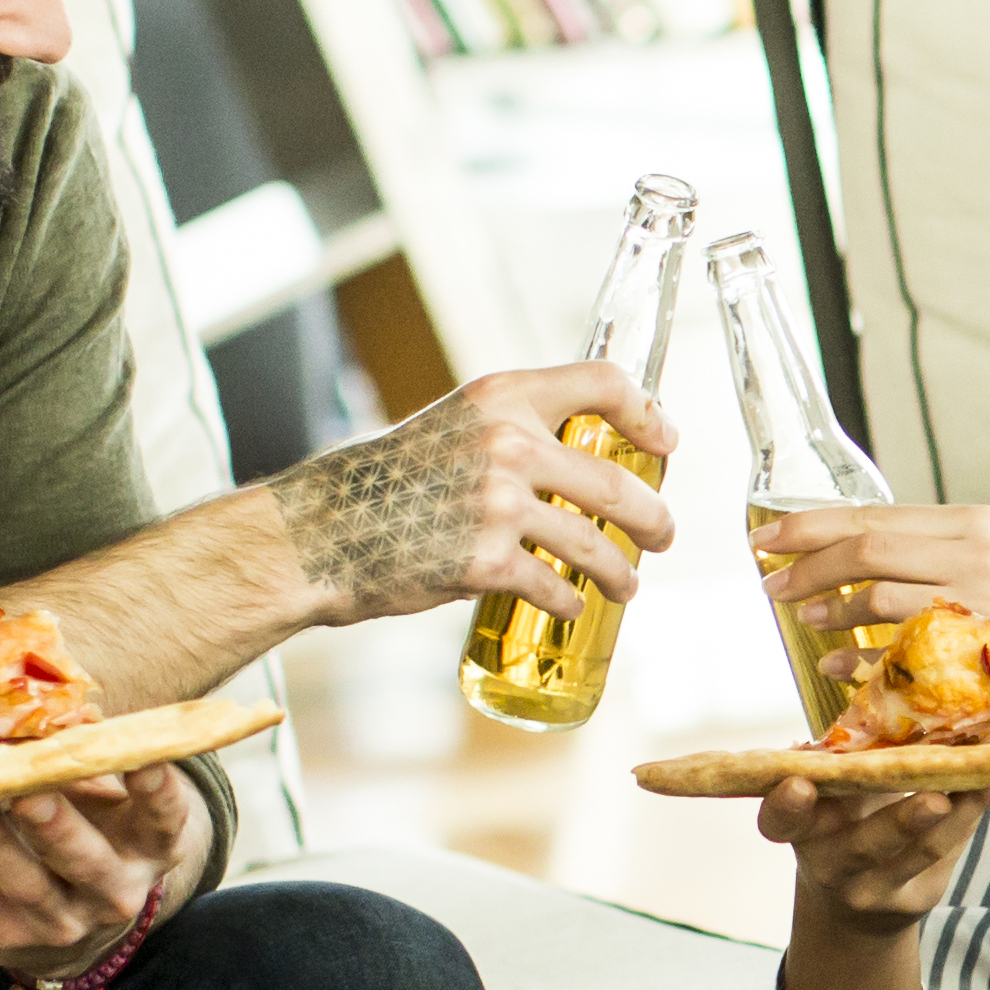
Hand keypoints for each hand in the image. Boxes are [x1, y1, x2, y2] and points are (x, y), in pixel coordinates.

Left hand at [0, 761, 194, 981]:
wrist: (64, 922)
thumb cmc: (92, 835)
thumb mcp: (107, 805)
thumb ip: (86, 767)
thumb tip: (54, 713)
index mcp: (152, 851)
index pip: (164, 821)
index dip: (156, 791)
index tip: (143, 756)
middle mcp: (118, 894)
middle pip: (87, 862)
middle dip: (55, 827)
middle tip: (28, 792)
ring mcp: (66, 923)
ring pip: (26, 881)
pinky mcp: (13, 934)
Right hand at [264, 363, 680, 627]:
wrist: (324, 530)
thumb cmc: (390, 481)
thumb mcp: (453, 428)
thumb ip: (512, 431)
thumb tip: (581, 460)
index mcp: (502, 397)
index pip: (604, 382)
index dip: (647, 412)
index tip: (665, 441)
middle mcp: (506, 443)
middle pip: (617, 481)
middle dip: (655, 517)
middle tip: (663, 535)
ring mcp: (498, 504)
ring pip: (595, 544)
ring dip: (622, 571)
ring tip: (627, 583)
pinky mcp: (485, 562)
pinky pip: (554, 587)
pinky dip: (570, 602)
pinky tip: (573, 608)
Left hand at [755, 499, 989, 659]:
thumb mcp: (980, 568)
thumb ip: (921, 553)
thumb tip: (834, 548)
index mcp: (973, 522)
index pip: (874, 515)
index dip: (810, 525)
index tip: (765, 537)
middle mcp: (978, 551)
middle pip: (867, 546)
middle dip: (805, 563)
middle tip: (769, 583)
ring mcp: (978, 599)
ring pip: (877, 592)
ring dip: (828, 607)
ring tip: (803, 619)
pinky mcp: (975, 647)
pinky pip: (895, 648)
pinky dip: (855, 657)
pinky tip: (834, 666)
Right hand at [759, 769, 989, 928]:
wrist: (856, 908)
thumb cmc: (842, 826)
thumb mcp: (832, 796)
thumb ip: (843, 756)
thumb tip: (860, 676)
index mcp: (802, 831)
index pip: (780, 823)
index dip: (784, 806)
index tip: (798, 782)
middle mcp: (831, 866)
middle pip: (863, 846)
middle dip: (900, 822)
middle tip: (934, 796)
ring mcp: (873, 889)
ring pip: (918, 854)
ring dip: (955, 817)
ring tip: (982, 784)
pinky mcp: (913, 900)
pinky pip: (947, 854)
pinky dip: (971, 815)